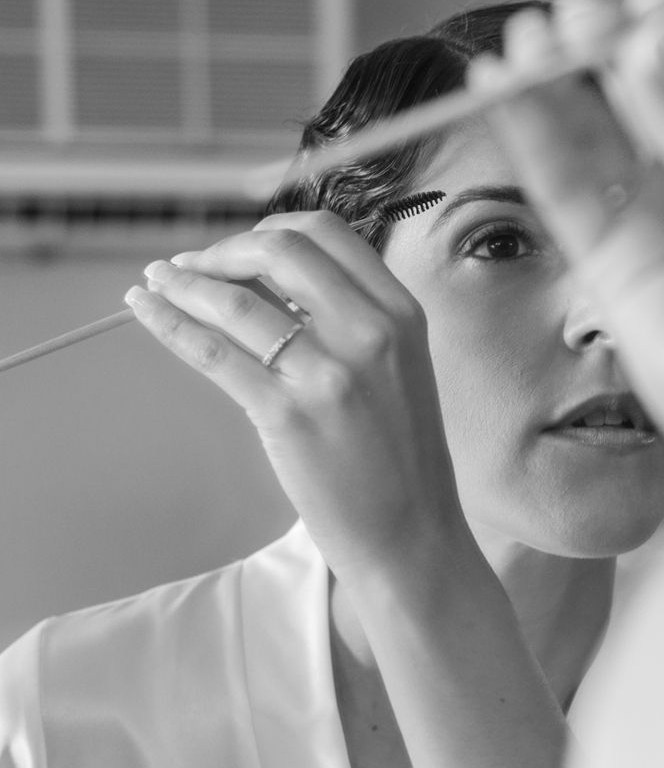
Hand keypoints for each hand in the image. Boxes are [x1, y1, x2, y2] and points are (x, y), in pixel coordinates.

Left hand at [126, 210, 466, 579]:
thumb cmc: (400, 458)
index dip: (268, 231)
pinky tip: (146, 310)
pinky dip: (169, 323)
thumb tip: (270, 281)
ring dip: (183, 283)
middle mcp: (371, 334)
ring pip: (237, 301)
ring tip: (153, 283)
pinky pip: (214, 353)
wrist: (414, 535)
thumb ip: (353, 320)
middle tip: (191, 268)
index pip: (327, 235)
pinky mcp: (288, 416)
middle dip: (222, 250)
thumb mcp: (400, 369)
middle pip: (280, 251)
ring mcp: (330, 374)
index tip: (237, 252)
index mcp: (402, 314)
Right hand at [476, 0, 663, 488]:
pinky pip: (560, 186)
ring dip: (553, 83)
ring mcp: (648, 214)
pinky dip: (529, 138)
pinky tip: (504, 92)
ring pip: (586, 131)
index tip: (651, 0)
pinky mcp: (606, 259)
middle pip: (633, 88)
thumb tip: (650, 48)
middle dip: (602, 46)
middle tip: (579, 19)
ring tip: (528, 42)